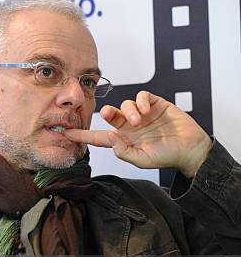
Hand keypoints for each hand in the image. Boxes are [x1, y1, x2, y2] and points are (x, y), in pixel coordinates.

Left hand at [64, 91, 211, 177]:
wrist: (190, 148)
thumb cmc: (167, 156)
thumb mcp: (143, 160)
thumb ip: (124, 152)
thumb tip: (110, 138)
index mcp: (124, 140)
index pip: (99, 137)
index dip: (83, 135)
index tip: (66, 132)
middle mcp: (130, 126)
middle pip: (111, 115)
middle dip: (106, 113)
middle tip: (108, 114)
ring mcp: (142, 114)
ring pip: (126, 104)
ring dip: (130, 110)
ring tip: (140, 120)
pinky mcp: (155, 104)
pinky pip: (142, 96)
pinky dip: (142, 101)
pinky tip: (147, 111)